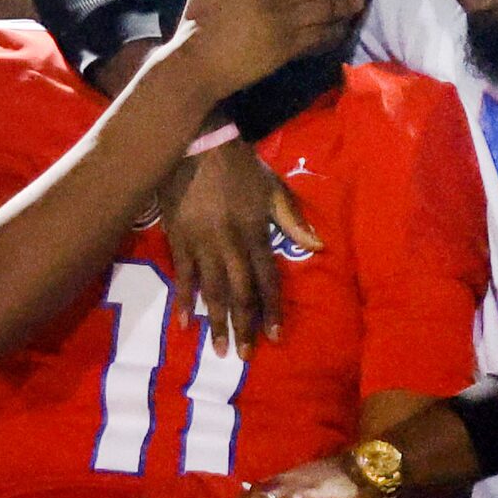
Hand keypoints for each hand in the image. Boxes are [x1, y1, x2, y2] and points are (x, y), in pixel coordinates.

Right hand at [159, 140, 323, 353]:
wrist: (197, 142)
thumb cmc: (240, 166)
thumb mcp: (272, 188)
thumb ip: (293, 219)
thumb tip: (319, 246)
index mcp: (256, 233)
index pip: (267, 280)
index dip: (272, 310)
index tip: (276, 337)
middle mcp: (230, 244)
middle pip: (239, 292)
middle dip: (244, 326)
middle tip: (245, 355)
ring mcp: (202, 244)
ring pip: (212, 290)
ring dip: (216, 322)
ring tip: (219, 350)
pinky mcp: (178, 240)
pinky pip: (182, 276)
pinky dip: (183, 300)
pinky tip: (184, 325)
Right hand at [162, 0, 368, 108]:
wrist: (198, 63)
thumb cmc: (198, 20)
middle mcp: (276, 0)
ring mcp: (283, 26)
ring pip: (323, 12)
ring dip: (344, 5)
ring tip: (360, 0)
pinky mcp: (286, 51)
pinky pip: (316, 38)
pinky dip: (333, 33)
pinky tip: (345, 28)